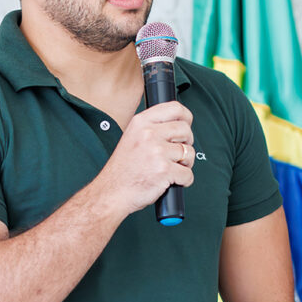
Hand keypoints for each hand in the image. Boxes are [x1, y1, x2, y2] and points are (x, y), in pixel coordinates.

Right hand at [96, 100, 194, 215]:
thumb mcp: (132, 137)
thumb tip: (178, 124)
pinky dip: (183, 181)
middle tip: (176, 153)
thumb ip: (152, 128)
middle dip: (186, 143)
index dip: (186, 117)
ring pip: (189, 152)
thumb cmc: (122, 170)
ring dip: (185, 164)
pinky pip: (188, 174)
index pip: (175, 108)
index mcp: (141, 122)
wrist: (112, 192)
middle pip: (185, 130)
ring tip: (171, 168)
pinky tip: (170, 181)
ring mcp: (157, 152)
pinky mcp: (164, 170)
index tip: (186, 125)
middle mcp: (149, 134)